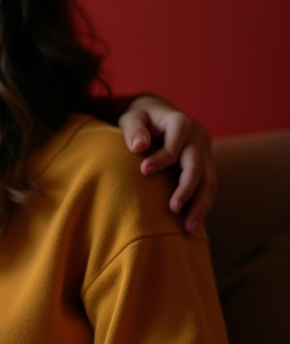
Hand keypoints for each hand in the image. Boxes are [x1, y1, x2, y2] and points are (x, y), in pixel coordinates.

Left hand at [118, 94, 215, 231]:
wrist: (157, 115)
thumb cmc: (141, 119)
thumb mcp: (133, 118)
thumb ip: (134, 130)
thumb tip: (138, 147)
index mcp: (181, 123)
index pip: (175, 146)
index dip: (161, 159)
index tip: (143, 171)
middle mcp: (198, 137)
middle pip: (197, 168)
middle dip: (186, 190)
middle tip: (172, 209)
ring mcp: (205, 152)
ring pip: (209, 182)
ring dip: (200, 205)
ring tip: (188, 228)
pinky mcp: (205, 165)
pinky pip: (207, 187)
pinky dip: (200, 205)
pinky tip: (191, 224)